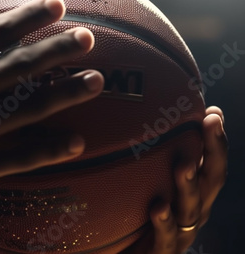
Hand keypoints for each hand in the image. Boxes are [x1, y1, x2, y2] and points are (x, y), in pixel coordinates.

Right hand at [0, 0, 103, 233]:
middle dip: (56, 49)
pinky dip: (44, 150)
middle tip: (89, 38)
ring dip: (62, 94)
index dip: (26, 18)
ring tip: (95, 82)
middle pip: (14, 67)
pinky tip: (74, 143)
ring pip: (21, 109)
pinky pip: (11, 158)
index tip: (56, 4)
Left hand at [122, 106, 227, 253]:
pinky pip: (166, 237)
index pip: (210, 164)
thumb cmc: (139, 218)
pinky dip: (164, 221)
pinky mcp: (163, 251)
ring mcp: (180, 232)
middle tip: (210, 123)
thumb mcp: (146, 186)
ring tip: (185, 164)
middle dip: (213, 151)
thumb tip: (136, 122)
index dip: (215, 140)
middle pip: (211, 180)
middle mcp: (192, 211)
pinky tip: (158, 206)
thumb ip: (149, 162)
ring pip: (191, 207)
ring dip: (189, 184)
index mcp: (193, 194)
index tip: (213, 113)